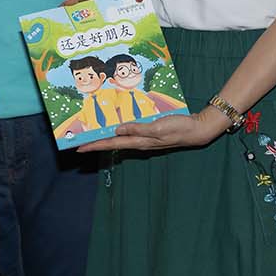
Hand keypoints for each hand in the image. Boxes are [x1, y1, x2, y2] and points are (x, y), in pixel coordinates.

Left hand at [76, 106, 228, 152]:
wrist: (197, 129)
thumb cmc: (178, 127)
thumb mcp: (157, 128)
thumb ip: (137, 129)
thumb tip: (117, 130)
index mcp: (139, 141)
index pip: (112, 144)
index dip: (95, 145)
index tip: (79, 148)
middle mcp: (139, 142)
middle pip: (112, 143)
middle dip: (96, 143)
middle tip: (79, 142)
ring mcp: (144, 138)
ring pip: (120, 139)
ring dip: (106, 137)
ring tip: (93, 134)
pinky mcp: (150, 133)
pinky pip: (130, 133)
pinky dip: (119, 131)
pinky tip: (116, 127)